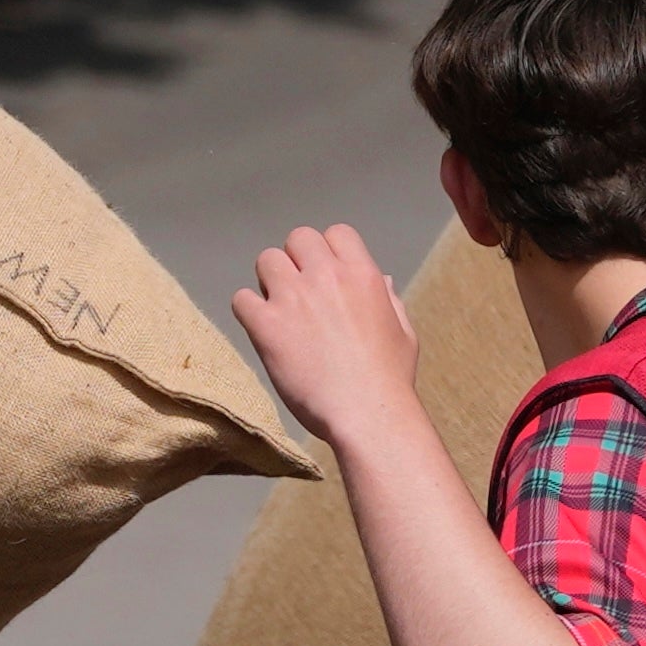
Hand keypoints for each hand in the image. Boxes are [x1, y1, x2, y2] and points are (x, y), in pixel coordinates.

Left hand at [228, 222, 425, 455]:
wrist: (367, 413)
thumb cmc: (390, 378)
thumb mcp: (403, 332)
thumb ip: (390, 301)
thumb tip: (383, 280)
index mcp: (362, 274)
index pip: (336, 233)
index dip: (328, 252)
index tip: (326, 277)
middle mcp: (326, 276)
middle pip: (298, 238)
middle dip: (297, 261)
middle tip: (299, 293)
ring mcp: (294, 298)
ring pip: (266, 260)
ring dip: (270, 281)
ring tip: (278, 310)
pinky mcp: (267, 325)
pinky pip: (241, 298)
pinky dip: (248, 311)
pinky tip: (261, 330)